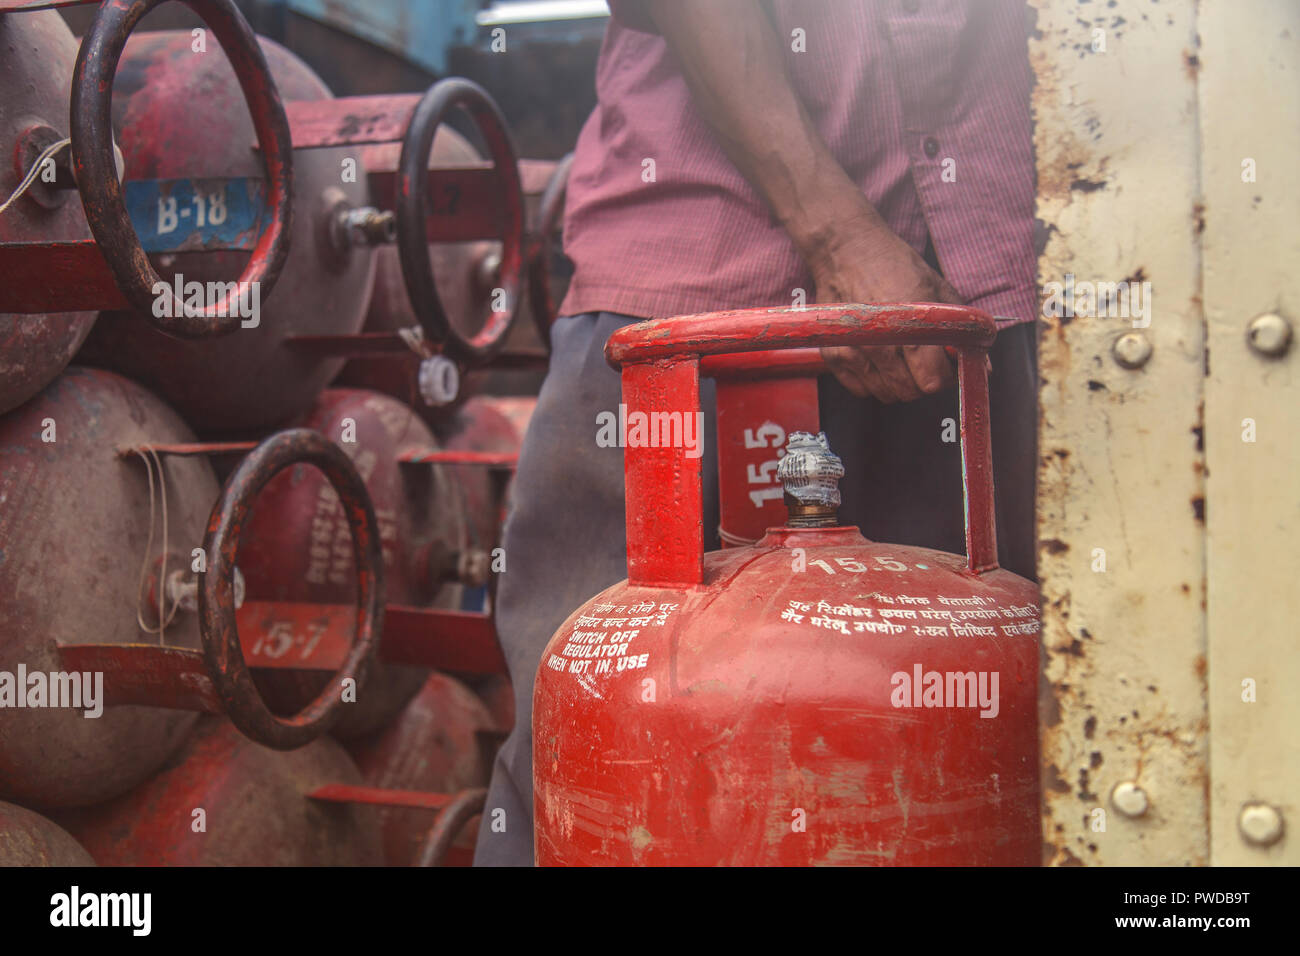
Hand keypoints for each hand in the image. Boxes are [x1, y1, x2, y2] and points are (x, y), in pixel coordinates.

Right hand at [812, 225, 969, 402]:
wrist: (847, 251)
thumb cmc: (896, 267)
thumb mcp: (939, 290)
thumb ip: (963, 331)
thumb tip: (985, 368)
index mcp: (909, 327)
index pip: (931, 382)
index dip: (945, 376)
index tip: (946, 363)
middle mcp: (879, 344)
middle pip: (910, 392)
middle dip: (923, 380)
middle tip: (925, 358)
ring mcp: (853, 352)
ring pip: (887, 394)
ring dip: (899, 382)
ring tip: (901, 355)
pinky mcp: (833, 356)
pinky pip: (862, 390)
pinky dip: (874, 381)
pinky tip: (878, 357)